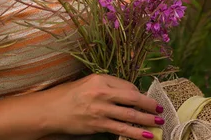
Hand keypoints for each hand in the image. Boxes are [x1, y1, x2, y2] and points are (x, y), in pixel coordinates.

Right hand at [42, 73, 163, 139]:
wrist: (51, 110)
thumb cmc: (69, 95)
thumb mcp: (88, 83)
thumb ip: (107, 86)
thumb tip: (128, 94)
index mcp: (99, 79)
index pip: (126, 85)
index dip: (138, 93)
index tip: (144, 98)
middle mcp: (101, 92)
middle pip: (132, 98)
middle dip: (149, 104)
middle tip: (160, 108)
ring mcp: (100, 110)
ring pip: (130, 115)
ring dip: (147, 120)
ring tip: (159, 122)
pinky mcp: (98, 125)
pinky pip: (122, 129)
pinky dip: (137, 133)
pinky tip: (147, 135)